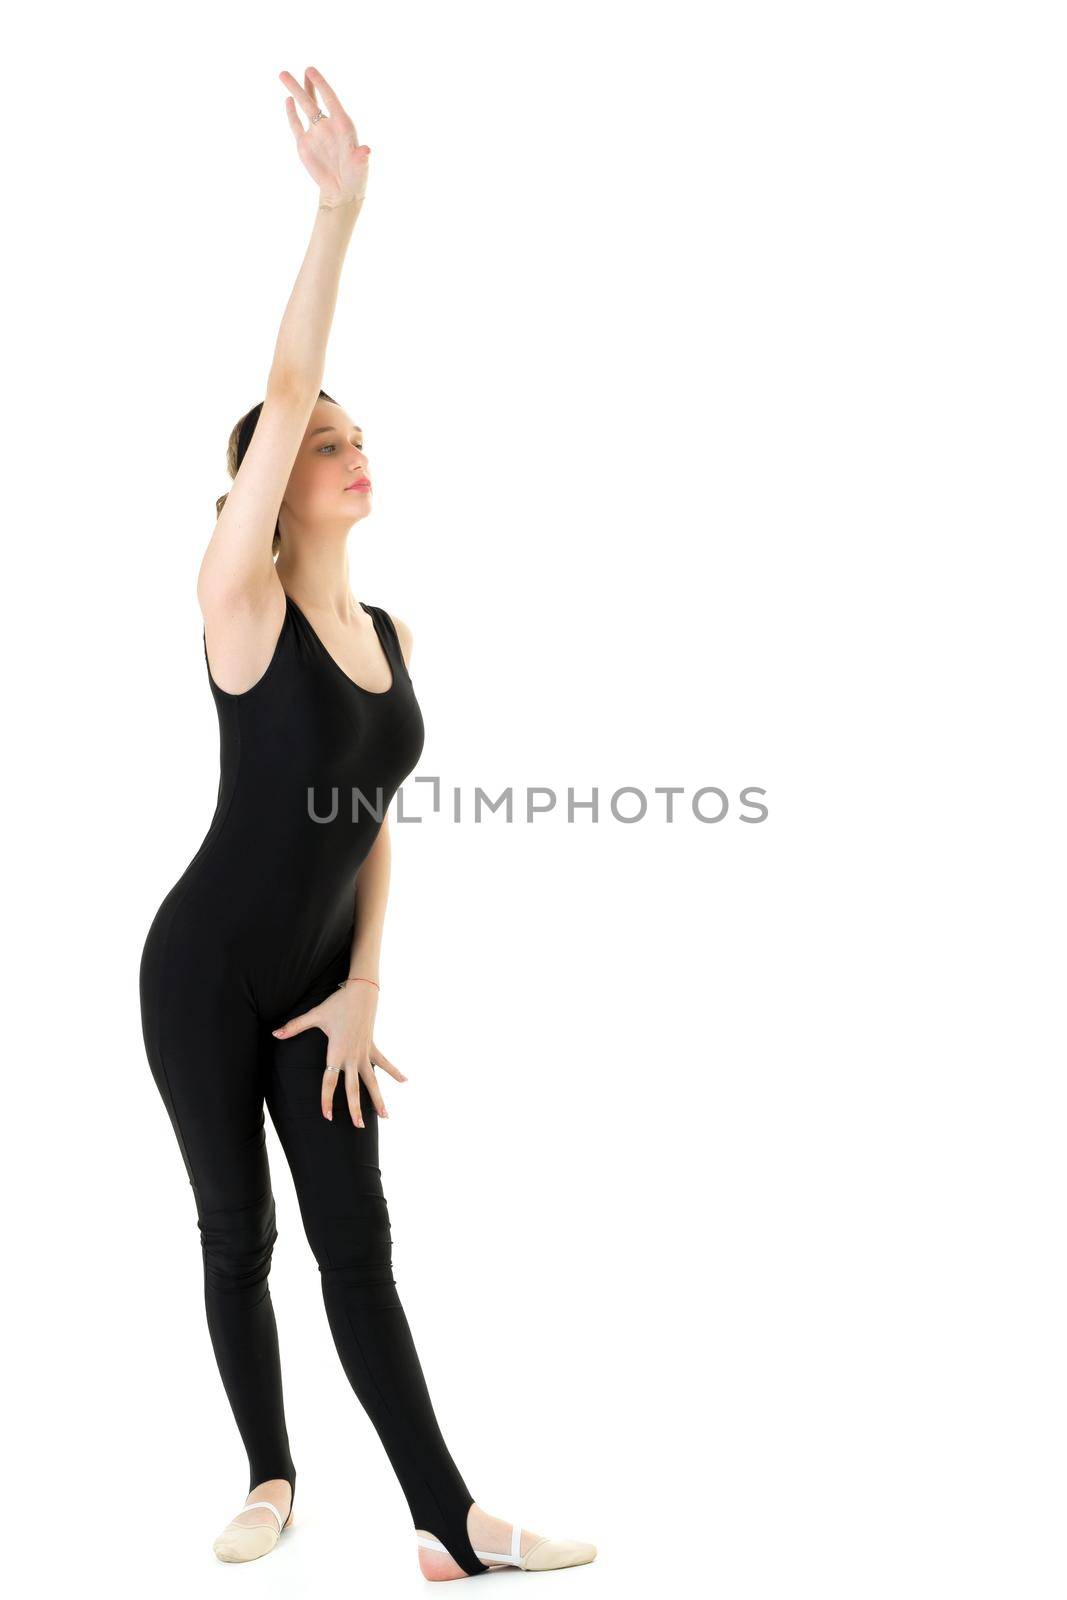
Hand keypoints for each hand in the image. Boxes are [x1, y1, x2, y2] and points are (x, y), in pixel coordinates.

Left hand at [271, 982, 406, 1125]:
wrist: (361, 992)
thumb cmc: (337, 1004)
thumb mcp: (315, 1015)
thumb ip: (295, 1026)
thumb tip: (275, 1033)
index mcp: (337, 1052)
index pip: (330, 1081)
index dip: (327, 1099)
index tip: (327, 1116)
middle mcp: (352, 1057)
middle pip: (354, 1088)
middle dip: (356, 1109)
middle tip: (359, 1127)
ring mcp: (364, 1053)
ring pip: (372, 1081)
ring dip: (379, 1099)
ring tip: (386, 1117)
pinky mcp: (372, 1047)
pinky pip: (384, 1063)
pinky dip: (394, 1072)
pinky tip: (405, 1081)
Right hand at [278, 65, 370, 208]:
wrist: (341, 192)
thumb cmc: (356, 178)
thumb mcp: (360, 167)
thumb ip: (360, 156)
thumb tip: (366, 151)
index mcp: (343, 126)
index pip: (331, 100)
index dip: (321, 85)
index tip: (310, 70)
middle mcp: (328, 126)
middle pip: (314, 101)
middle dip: (305, 85)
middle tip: (295, 69)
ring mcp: (316, 134)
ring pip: (304, 109)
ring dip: (295, 92)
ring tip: (284, 75)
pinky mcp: (305, 145)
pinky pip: (296, 125)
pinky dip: (291, 114)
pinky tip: (288, 101)